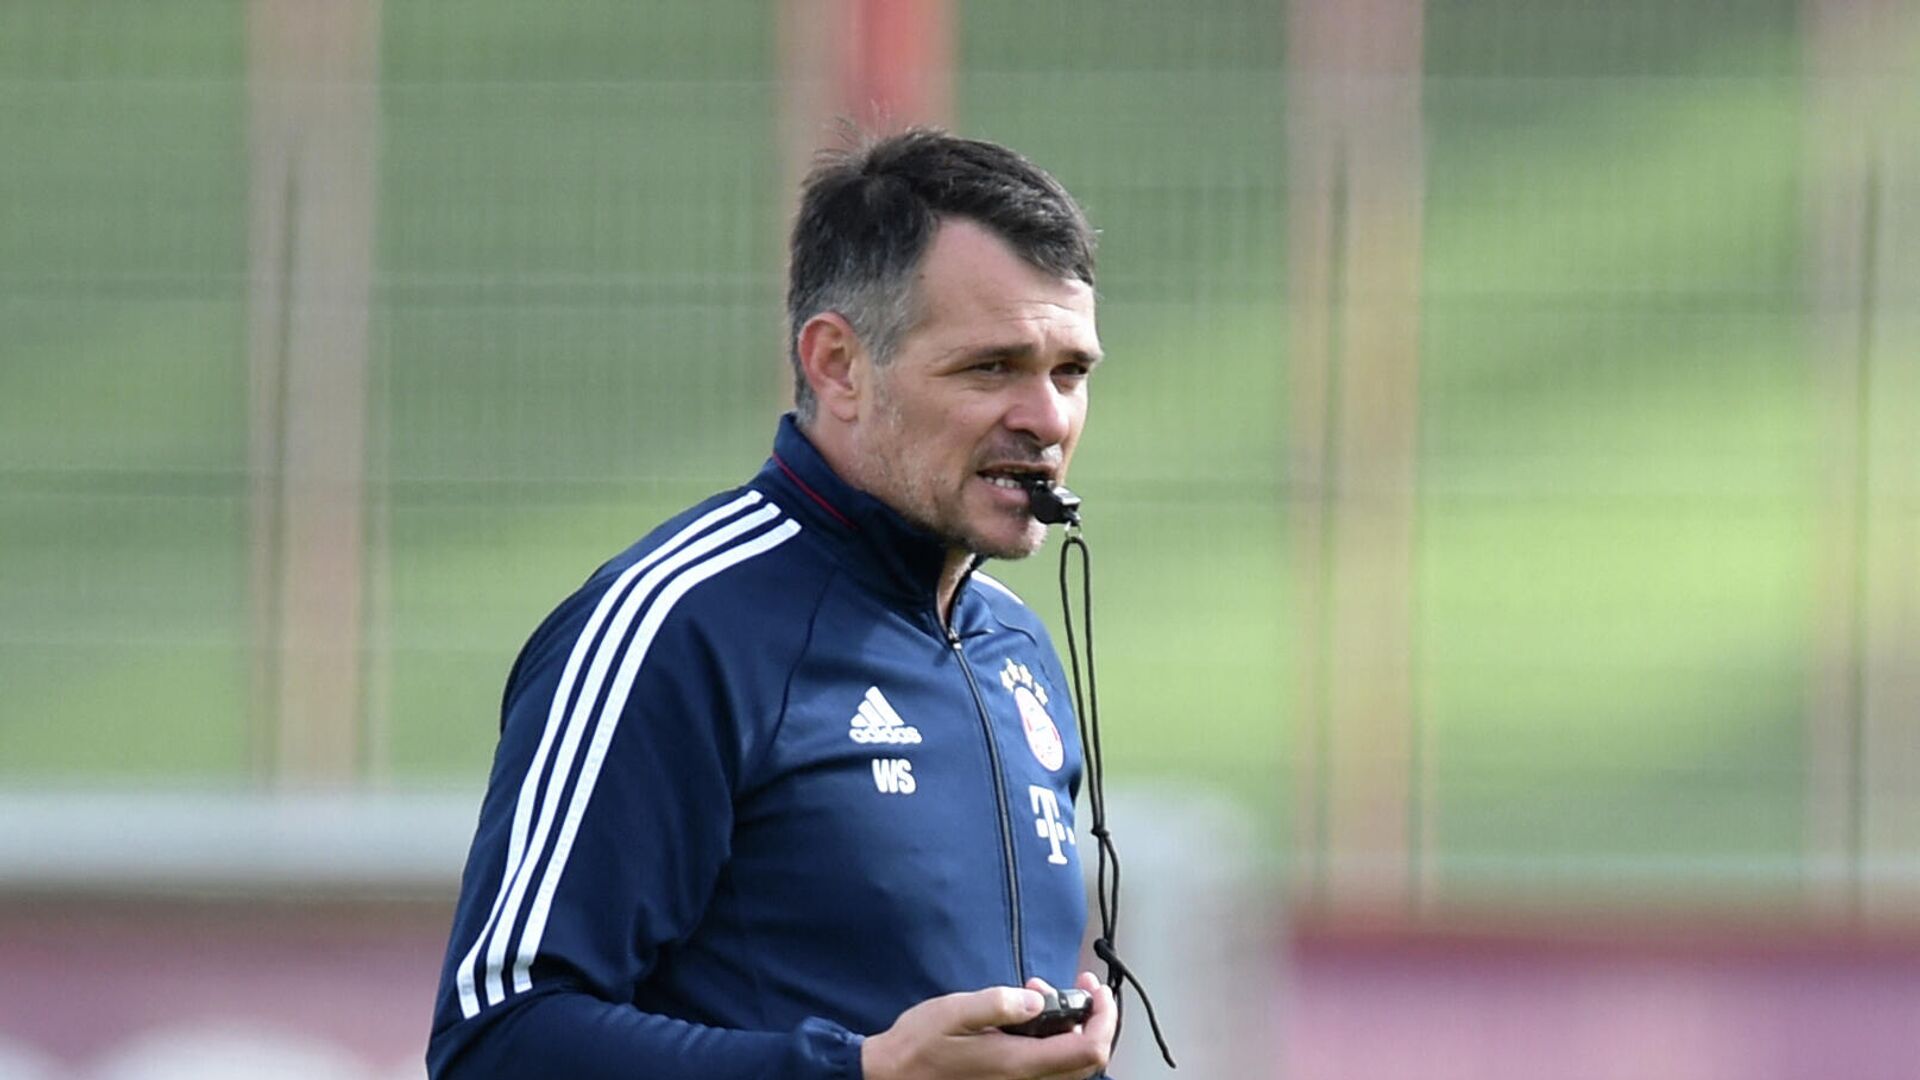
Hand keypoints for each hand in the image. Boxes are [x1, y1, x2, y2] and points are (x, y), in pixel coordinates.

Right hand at [861, 971, 1114, 1079]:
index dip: (1104, 1018)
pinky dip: (1052, 1040)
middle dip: (1093, 1020)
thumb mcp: (953, 1013)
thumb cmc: (918, 1045)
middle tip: (1075, 987)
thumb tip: (1038, 999)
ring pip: (1071, 1067)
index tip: (1095, 989)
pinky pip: (1049, 1070)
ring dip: (1070, 1028)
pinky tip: (1025, 1017)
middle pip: (1088, 1062)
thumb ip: (997, 1004)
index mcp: (1018, 1065)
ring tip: (1038, 993)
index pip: (1088, 1051)